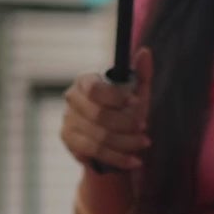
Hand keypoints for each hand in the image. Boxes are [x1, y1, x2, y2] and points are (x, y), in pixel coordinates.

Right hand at [61, 47, 152, 173]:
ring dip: (127, 142)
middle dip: (126, 123)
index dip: (117, 98)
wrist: (113, 145)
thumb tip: (145, 52)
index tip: (138, 104)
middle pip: (99, 115)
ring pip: (100, 135)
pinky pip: (95, 151)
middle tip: (144, 127)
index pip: (95, 89)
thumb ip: (141, 74)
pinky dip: (118, 158)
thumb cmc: (125, 114)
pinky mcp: (69, 140)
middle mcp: (72, 98)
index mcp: (86, 82)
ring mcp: (68, 120)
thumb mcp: (137, 95)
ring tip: (144, 142)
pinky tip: (135, 161)